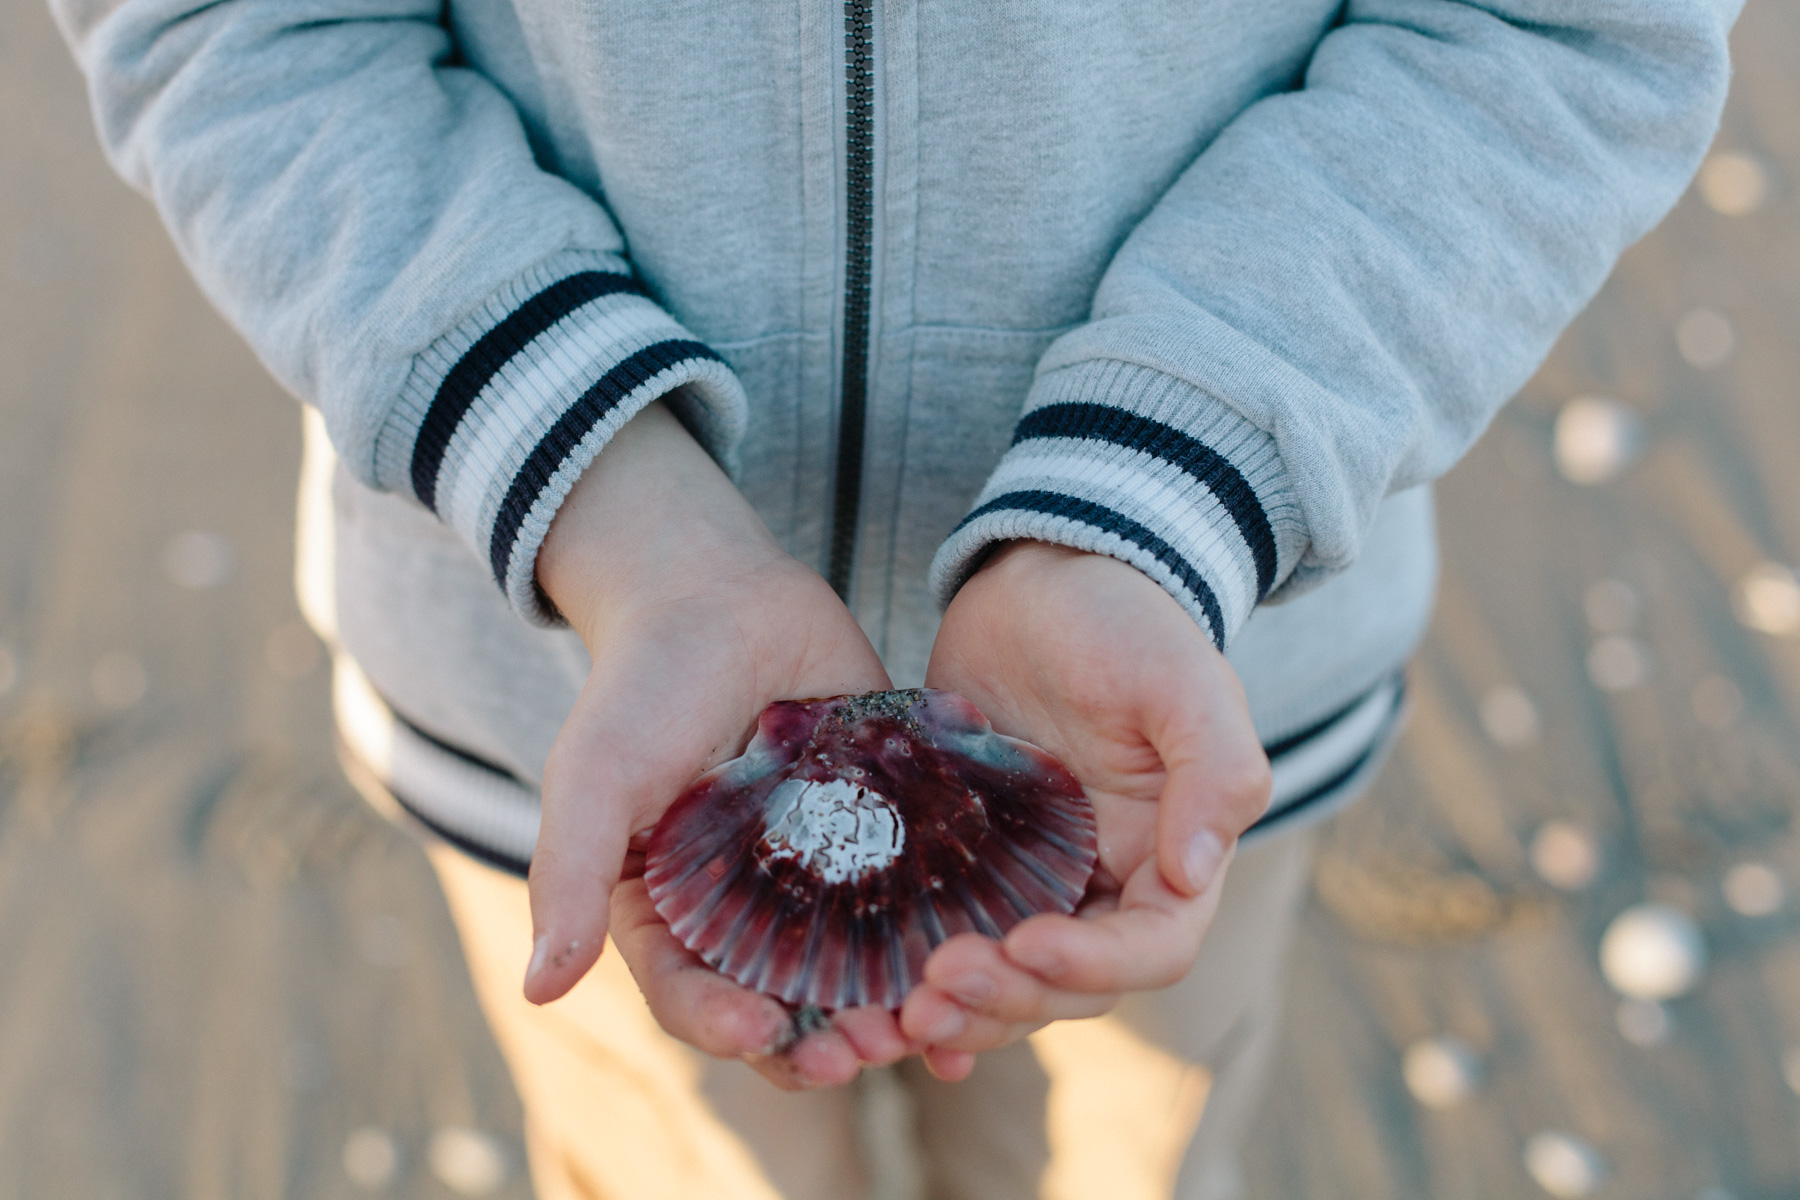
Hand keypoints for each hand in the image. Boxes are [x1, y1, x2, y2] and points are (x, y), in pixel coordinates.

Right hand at [526, 402, 915, 1087]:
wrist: (719, 593)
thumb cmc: (640, 687)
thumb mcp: (594, 780)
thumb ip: (567, 878)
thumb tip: (537, 991)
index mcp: (672, 915)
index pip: (696, 996)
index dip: (724, 1025)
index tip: (759, 1031)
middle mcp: (751, 910)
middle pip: (788, 1002)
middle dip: (823, 1040)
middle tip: (861, 1051)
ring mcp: (825, 873)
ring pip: (863, 966)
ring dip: (893, 1007)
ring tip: (924, 1023)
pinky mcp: (888, 831)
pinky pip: (921, 899)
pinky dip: (949, 940)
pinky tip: (987, 963)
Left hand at [901, 542, 1271, 1078]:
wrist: (1044, 574)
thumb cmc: (1126, 620)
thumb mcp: (1183, 679)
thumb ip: (1215, 769)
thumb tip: (1195, 872)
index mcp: (1169, 858)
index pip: (1150, 948)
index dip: (1093, 963)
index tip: (1026, 941)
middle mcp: (1104, 885)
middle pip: (1069, 986)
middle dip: (1009, 998)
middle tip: (937, 986)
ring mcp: (1031, 880)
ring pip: (1006, 980)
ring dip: (963, 1010)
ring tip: (900, 1013)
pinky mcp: (965, 863)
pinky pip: (946, 939)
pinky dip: (922, 988)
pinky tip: (882, 1015)